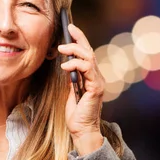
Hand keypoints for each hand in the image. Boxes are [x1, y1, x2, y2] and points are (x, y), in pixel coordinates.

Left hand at [58, 24, 104, 155]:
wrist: (81, 131)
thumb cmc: (76, 115)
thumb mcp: (71, 92)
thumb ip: (72, 78)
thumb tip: (67, 65)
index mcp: (92, 77)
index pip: (87, 54)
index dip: (80, 40)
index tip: (71, 29)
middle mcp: (97, 77)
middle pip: (90, 51)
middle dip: (79, 38)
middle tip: (68, 28)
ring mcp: (98, 82)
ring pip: (89, 57)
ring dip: (75, 50)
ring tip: (62, 48)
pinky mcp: (96, 88)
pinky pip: (87, 69)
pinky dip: (75, 64)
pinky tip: (64, 66)